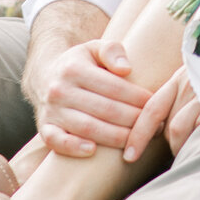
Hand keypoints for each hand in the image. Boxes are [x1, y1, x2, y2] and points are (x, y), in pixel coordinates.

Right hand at [31, 35, 149, 157]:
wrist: (46, 76)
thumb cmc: (81, 63)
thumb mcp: (95, 48)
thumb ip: (112, 51)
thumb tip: (126, 69)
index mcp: (74, 68)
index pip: (114, 87)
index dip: (138, 98)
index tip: (155, 105)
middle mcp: (60, 90)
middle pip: (105, 109)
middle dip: (133, 120)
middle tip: (154, 127)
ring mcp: (51, 110)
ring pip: (87, 127)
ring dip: (115, 137)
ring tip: (136, 141)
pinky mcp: (44, 128)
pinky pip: (56, 141)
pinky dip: (73, 147)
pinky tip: (93, 151)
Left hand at [122, 6, 199, 159]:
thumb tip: (197, 110)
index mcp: (186, 72)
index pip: (152, 107)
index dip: (138, 133)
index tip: (129, 154)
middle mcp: (190, 79)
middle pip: (166, 123)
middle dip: (166, 147)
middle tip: (177, 160)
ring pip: (179, 128)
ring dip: (182, 149)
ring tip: (191, 159)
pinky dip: (199, 143)